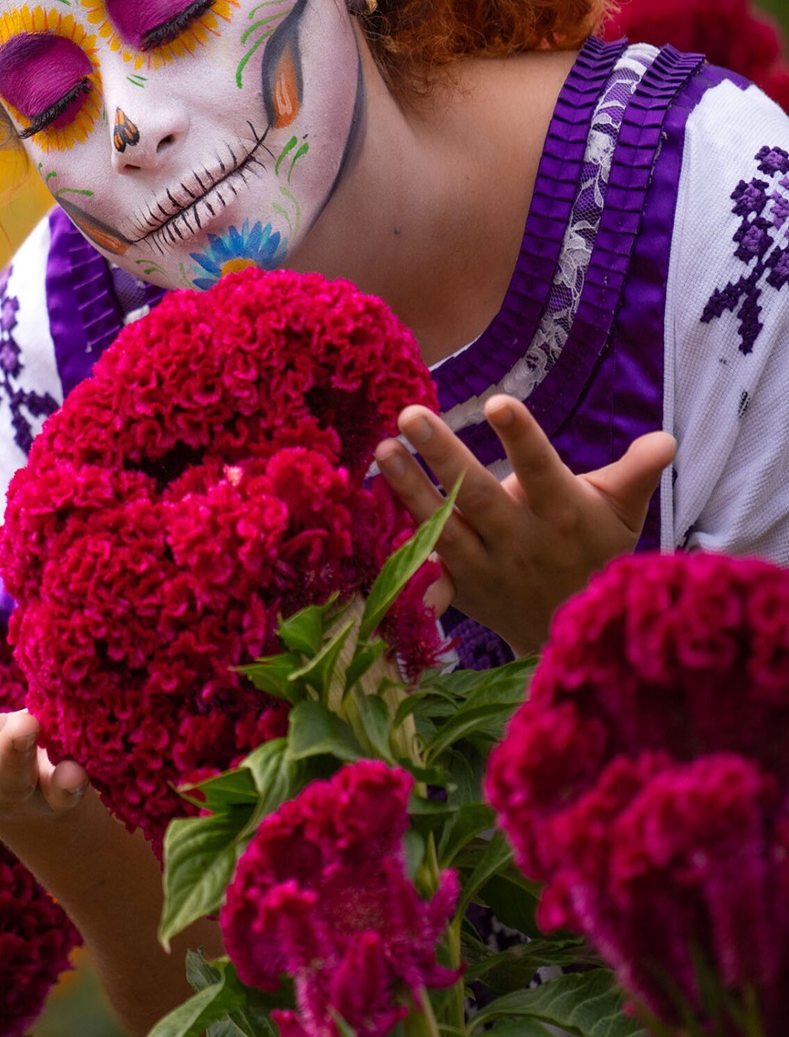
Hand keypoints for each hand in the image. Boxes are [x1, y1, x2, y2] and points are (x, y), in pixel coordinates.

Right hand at [0, 707, 87, 826]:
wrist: (20, 768)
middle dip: (6, 758)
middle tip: (18, 728)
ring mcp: (33, 791)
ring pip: (36, 779)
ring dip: (38, 754)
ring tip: (34, 722)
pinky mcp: (68, 781)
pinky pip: (75, 784)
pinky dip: (77, 776)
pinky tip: (77, 766)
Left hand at [375, 396, 674, 654]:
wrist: (573, 634)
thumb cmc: (598, 552)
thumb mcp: (624, 514)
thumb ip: (636, 473)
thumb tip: (665, 439)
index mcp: (561, 512)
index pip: (540, 468)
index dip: (521, 437)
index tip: (498, 402)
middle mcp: (520, 540)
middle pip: (477, 495)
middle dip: (443, 455)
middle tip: (410, 414)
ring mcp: (486, 567)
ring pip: (442, 526)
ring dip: (409, 489)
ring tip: (382, 448)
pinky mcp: (461, 588)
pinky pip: (429, 573)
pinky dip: (406, 562)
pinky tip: (370, 533)